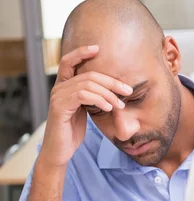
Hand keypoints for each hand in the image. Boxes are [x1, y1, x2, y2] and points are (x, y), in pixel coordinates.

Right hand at [40, 45, 132, 167]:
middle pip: (88, 74)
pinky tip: (109, 107)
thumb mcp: (84, 111)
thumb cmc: (72, 132)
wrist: (59, 151)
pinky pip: (82, 95)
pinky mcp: (60, 107)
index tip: (98, 48)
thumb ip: (91, 98)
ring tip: (120, 104)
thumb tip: (112, 91)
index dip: (82, 52)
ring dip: (108, 93)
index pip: (69, 61)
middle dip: (111, 81)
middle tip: (128, 90)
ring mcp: (58, 96)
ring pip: (87, 84)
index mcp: (64, 86)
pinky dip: (99, 100)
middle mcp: (58, 88)